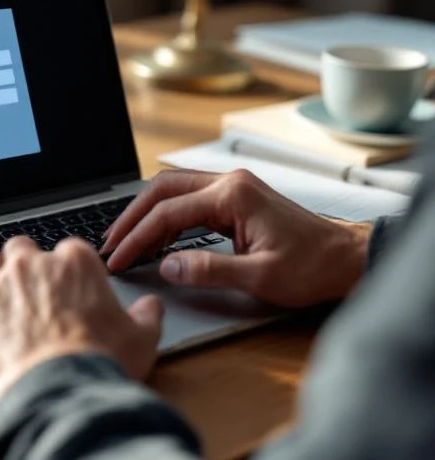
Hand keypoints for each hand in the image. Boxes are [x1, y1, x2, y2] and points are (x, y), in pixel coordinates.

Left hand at [0, 236, 163, 402]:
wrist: (63, 388)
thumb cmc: (103, 361)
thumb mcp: (142, 338)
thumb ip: (147, 316)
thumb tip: (150, 308)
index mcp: (73, 262)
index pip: (68, 250)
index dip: (67, 268)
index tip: (69, 285)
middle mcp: (30, 266)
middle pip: (19, 248)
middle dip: (23, 263)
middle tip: (28, 287)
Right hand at [100, 169, 371, 306]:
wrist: (347, 260)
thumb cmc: (312, 268)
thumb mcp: (259, 277)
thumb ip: (209, 270)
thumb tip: (166, 267)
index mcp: (232, 195)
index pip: (167, 213)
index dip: (136, 238)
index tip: (117, 261)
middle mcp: (229, 182)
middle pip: (161, 189)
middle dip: (131, 217)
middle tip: (110, 244)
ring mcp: (232, 187)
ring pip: (172, 190)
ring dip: (146, 214)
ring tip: (125, 241)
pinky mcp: (235, 198)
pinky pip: (188, 199)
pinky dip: (166, 217)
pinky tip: (157, 240)